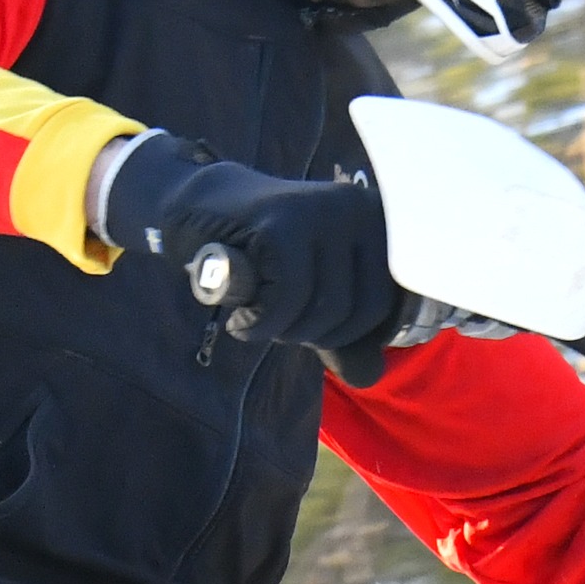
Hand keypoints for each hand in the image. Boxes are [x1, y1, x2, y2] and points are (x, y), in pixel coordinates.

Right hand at [92, 131, 402, 359]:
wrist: (198, 207)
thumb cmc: (264, 257)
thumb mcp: (314, 296)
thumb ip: (346, 337)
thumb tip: (368, 376)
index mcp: (378, 222)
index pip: (385, 306)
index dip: (346, 334)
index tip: (311, 324)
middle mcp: (359, 208)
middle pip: (361, 310)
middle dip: (315, 333)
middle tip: (277, 319)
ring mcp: (323, 210)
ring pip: (327, 307)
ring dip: (284, 330)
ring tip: (259, 311)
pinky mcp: (283, 223)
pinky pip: (289, 299)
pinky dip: (260, 324)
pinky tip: (242, 316)